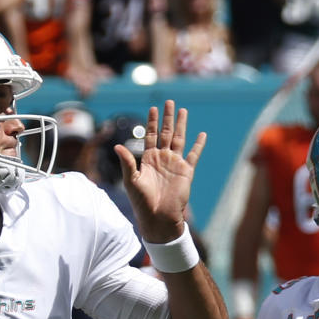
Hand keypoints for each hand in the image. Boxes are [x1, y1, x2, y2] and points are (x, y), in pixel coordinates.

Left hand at [116, 100, 205, 243]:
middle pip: (165, 133)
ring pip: (179, 139)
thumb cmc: (142, 202)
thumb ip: (126, 162)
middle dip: (167, 118)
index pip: (150, 136)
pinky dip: (198, 145)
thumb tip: (116, 145)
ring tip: (183, 111)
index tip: (153, 108)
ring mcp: (174, 164)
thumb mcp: (131, 180)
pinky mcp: (186, 171)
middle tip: (169, 101)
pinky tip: (201, 134)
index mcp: (148, 159)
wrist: (158, 217)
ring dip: (181, 125)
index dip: (152, 122)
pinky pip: (193, 155)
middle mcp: (162, 159)